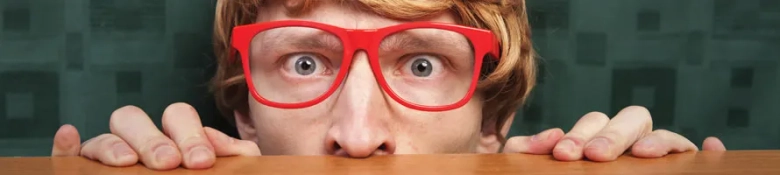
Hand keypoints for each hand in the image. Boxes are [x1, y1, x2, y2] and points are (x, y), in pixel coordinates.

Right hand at [50, 103, 260, 169]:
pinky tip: (69, 135)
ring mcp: (112, 162)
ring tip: (128, 164)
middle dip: (150, 139)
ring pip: (101, 139)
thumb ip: (235, 158)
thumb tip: (223, 145)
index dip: (189, 134)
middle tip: (167, 164)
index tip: (201, 162)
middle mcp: (141, 144)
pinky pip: (69, 159)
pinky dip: (64, 147)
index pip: (177, 117)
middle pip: (133, 119)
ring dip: (113, 146)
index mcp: (176, 137)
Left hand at [503, 106, 726, 160]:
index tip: (562, 153)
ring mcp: (655, 155)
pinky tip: (709, 146)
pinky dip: (703, 149)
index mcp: (597, 139)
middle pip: (630, 119)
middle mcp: (628, 142)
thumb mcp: (541, 172)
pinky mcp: (680, 169)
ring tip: (642, 154)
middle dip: (612, 135)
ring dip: (653, 140)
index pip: (593, 123)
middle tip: (594, 156)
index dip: (578, 134)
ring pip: (662, 133)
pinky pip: (693, 153)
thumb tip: (547, 138)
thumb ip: (533, 153)